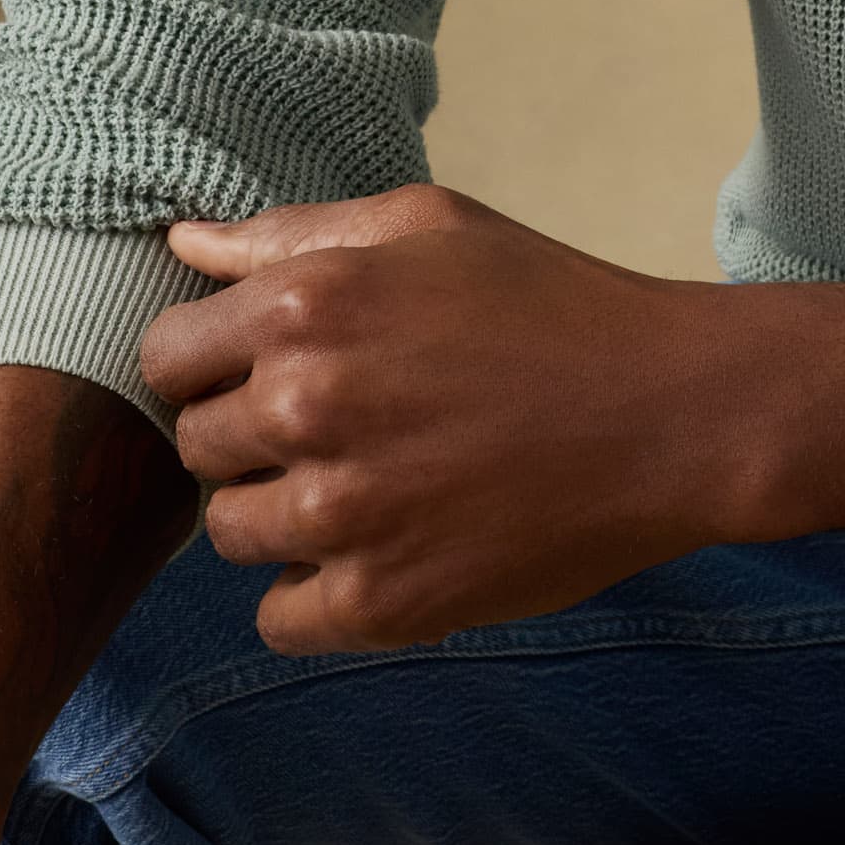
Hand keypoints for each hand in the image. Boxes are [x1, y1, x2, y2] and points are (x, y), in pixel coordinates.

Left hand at [141, 186, 748, 653]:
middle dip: (255, 437)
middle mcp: (309, 404)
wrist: (677, 412)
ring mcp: (342, 512)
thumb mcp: (434, 228)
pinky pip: (281, 617)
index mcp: (310, 302)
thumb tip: (182, 243)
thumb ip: (295, 233)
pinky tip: (389, 546)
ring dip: (286, 515)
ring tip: (378, 485)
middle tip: (350, 427)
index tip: (277, 372)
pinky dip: (321, 593)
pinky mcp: (382, 601)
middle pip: (196, 446)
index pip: (166, 355)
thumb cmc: (557, 304)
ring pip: (233, 533)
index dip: (215, 364)